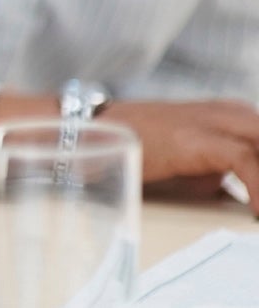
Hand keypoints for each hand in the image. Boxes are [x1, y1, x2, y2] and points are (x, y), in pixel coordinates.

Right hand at [0, 92, 258, 210]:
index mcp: (224, 113)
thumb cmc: (125, 145)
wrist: (83, 132)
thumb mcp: (181, 158)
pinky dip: (257, 187)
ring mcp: (210, 122)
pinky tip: (255, 211)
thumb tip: (232, 189)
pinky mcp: (196, 139)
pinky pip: (245, 160)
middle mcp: (223, 112)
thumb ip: (213, 170)